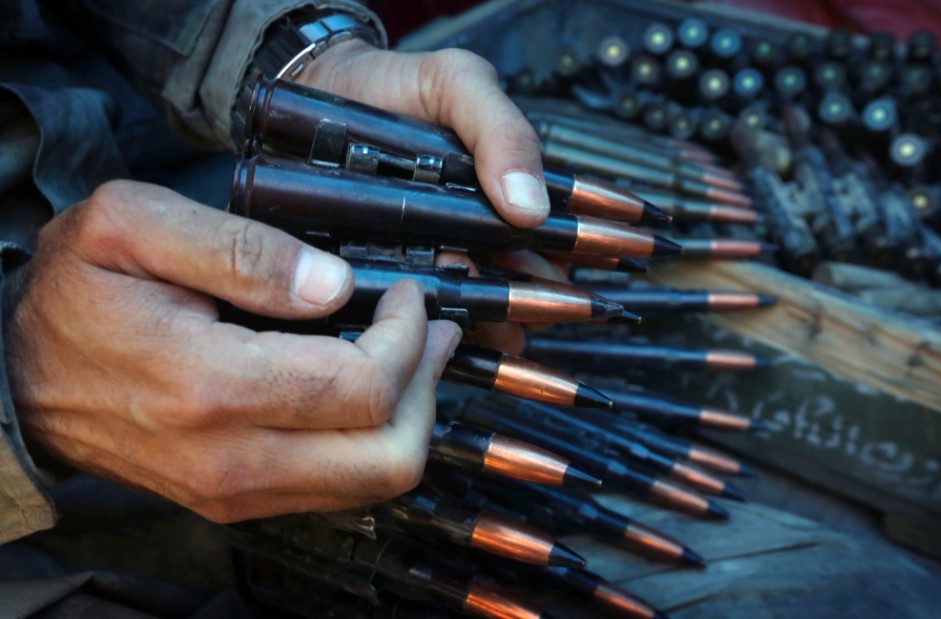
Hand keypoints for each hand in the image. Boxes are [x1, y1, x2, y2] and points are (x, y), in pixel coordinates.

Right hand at [6, 181, 461, 521]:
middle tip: (431, 327)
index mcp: (209, 384)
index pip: (362, 386)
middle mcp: (231, 459)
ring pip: (375, 483)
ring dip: (412, 416)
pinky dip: (374, 440)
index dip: (409, 336)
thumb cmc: (72, 293)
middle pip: (389, 456)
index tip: (408, 293)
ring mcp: (236, 491)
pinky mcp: (238, 500)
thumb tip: (335, 284)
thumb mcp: (130, 226)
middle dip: (428, 385)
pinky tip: (371, 387)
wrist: (17, 376)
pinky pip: (340, 490)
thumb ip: (239, 248)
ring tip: (415, 353)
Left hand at [296, 42, 567, 352]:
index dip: (590, 240)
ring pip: (479, 299)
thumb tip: (533, 208)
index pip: (553, 221)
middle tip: (566, 308)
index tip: (627, 258)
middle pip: (522, 269)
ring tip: (520, 334)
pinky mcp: (384, 277)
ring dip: (504, 320)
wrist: (308, 97)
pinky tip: (470, 342)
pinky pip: (424, 315)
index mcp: (496, 184)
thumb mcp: (456, 86)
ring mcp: (429, 253)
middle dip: (547, 293)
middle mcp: (470, 224)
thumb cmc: (394, 87)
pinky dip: (449, 333)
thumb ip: (501, 131)